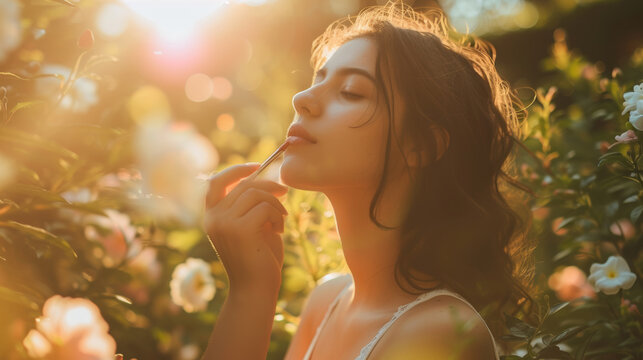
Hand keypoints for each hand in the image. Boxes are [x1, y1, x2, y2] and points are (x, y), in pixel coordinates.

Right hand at [202, 163, 288, 292]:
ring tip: (280, 221)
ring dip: (275, 204)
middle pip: (244, 186)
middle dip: (268, 186)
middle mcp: (213, 218)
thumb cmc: (258, 259)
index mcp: (211, 217)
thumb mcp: (251, 226)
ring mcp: (224, 223)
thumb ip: (250, 204)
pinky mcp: (240, 229)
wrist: (256, 290)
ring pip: (256, 194)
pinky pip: (265, 207)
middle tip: (285, 193)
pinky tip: (279, 231)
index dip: (236, 170)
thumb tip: (261, 176)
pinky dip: (277, 216)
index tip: (258, 166)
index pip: (216, 182)